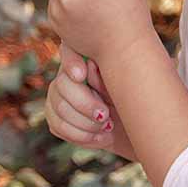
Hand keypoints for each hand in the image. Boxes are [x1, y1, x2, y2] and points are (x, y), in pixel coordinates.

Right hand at [45, 41, 136, 160]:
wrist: (131, 127)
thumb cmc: (133, 99)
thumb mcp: (126, 86)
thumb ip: (106, 74)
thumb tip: (90, 65)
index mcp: (85, 56)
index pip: (68, 50)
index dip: (71, 61)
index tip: (81, 75)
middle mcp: (67, 72)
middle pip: (63, 83)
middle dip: (85, 104)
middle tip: (106, 115)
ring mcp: (57, 94)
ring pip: (60, 107)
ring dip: (85, 123)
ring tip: (107, 127)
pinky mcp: (54, 116)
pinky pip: (57, 125)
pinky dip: (80, 135)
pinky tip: (98, 136)